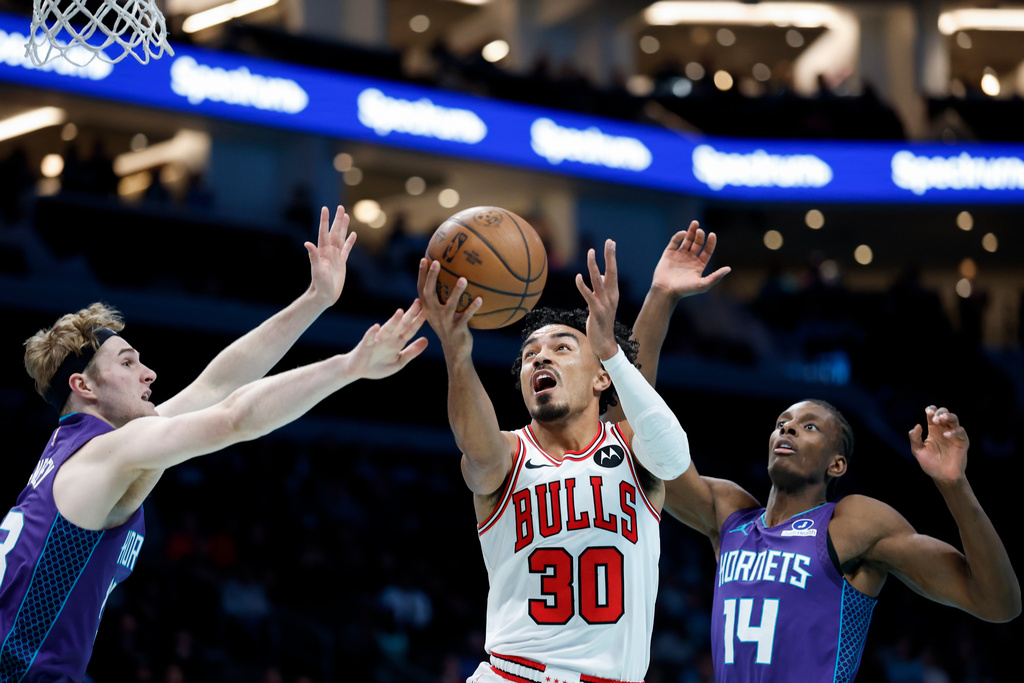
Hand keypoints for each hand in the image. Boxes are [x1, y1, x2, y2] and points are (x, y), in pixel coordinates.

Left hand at [305, 206, 357, 307]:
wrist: (324, 295)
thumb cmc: (319, 284)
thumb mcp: (317, 270)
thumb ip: (313, 256)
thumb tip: (307, 243)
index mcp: (322, 251)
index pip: (324, 232)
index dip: (325, 221)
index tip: (326, 208)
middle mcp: (329, 251)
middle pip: (334, 232)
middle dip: (337, 219)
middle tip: (340, 207)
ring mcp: (335, 256)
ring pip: (340, 238)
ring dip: (343, 227)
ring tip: (346, 216)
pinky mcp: (341, 263)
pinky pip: (346, 249)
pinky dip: (350, 241)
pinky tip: (353, 234)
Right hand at [346, 301, 428, 379]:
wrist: (357, 370)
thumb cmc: (378, 365)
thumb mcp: (399, 361)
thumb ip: (412, 352)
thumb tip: (426, 340)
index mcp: (398, 342)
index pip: (410, 330)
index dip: (419, 321)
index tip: (428, 311)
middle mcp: (389, 338)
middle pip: (401, 325)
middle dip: (410, 314)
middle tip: (419, 302)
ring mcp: (377, 340)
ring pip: (387, 329)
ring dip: (393, 321)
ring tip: (400, 312)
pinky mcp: (365, 345)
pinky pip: (368, 337)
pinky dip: (372, 333)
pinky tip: (376, 327)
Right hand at [417, 258, 481, 358]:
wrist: (454, 350)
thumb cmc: (449, 326)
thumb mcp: (440, 313)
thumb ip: (439, 298)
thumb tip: (448, 276)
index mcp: (428, 309)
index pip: (421, 289)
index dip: (422, 274)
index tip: (424, 259)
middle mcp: (434, 314)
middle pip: (429, 293)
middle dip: (431, 277)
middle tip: (437, 262)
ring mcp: (445, 322)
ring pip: (450, 305)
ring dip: (457, 292)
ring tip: (463, 279)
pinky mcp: (457, 329)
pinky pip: (466, 316)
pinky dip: (473, 308)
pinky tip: (480, 299)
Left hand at [575, 239, 618, 360]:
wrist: (605, 343)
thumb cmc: (602, 322)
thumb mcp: (603, 303)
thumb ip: (602, 288)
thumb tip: (599, 274)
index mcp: (613, 293)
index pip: (613, 271)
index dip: (611, 257)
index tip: (611, 242)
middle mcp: (611, 296)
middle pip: (611, 272)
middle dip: (610, 256)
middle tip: (609, 242)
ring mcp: (604, 304)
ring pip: (599, 281)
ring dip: (594, 266)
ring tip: (591, 252)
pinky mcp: (596, 312)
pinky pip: (589, 296)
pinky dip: (583, 286)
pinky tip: (578, 277)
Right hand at [651, 221, 730, 301]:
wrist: (666, 291)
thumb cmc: (685, 290)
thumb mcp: (703, 284)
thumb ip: (716, 276)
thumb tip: (728, 268)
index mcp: (699, 265)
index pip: (707, 250)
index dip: (710, 242)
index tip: (712, 235)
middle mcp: (690, 259)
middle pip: (697, 243)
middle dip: (700, 236)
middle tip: (701, 231)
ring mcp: (679, 255)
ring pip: (687, 240)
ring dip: (691, 231)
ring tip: (695, 223)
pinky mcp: (668, 253)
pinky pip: (675, 242)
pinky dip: (679, 236)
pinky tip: (683, 233)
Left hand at [909, 406, 969, 482]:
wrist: (942, 477)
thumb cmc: (930, 464)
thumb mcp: (918, 451)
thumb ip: (915, 438)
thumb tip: (918, 425)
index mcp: (933, 430)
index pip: (933, 415)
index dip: (931, 410)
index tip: (928, 411)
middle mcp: (944, 430)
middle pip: (944, 413)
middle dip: (939, 412)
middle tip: (934, 420)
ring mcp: (954, 435)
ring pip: (954, 419)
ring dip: (947, 416)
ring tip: (940, 420)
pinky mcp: (962, 442)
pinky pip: (961, 431)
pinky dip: (954, 431)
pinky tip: (946, 435)